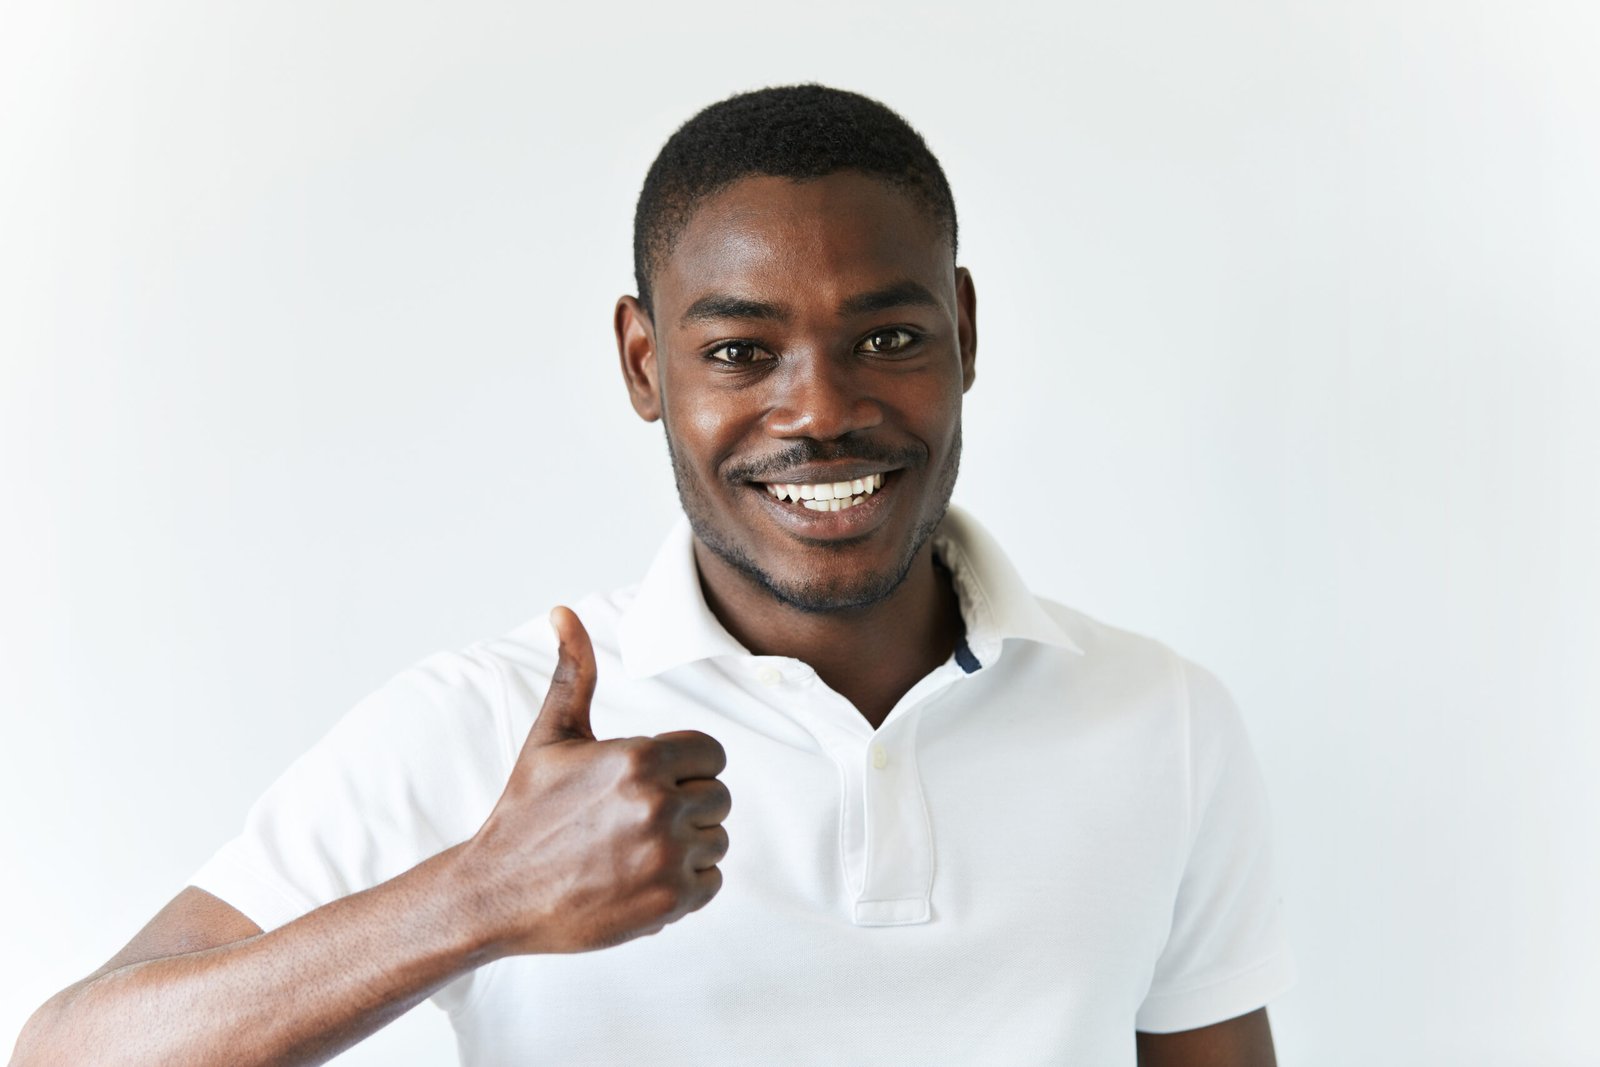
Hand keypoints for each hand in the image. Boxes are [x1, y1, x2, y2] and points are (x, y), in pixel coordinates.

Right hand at [460, 606, 729, 955]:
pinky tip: (640, 879)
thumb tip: (563, 611)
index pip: (712, 754)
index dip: (686, 768)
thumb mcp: (551, 736)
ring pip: (716, 841)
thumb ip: (573, 673)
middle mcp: (658, 805)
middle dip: (685, 807)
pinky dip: (685, 885)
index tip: (651, 784)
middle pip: (718, 797)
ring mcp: (666, 856)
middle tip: (633, 822)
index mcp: (639, 758)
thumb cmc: (526, 810)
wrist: (496, 893)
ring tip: (633, 851)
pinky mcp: (668, 901)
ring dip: (686, 847)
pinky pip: (712, 883)